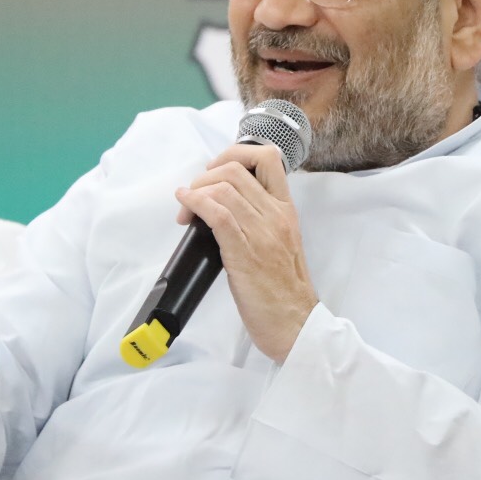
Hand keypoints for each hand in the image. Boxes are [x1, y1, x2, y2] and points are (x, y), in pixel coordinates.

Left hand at [173, 142, 317, 362]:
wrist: (296, 325)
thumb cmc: (284, 292)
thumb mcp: (281, 245)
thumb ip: (261, 221)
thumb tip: (225, 207)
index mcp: (287, 211)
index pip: (268, 158)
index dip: (234, 154)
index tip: (215, 170)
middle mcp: (276, 215)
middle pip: (235, 170)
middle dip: (205, 176)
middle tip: (192, 197)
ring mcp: (262, 233)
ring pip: (224, 188)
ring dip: (195, 191)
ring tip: (185, 209)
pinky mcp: (244, 253)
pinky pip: (217, 214)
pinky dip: (196, 203)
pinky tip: (185, 207)